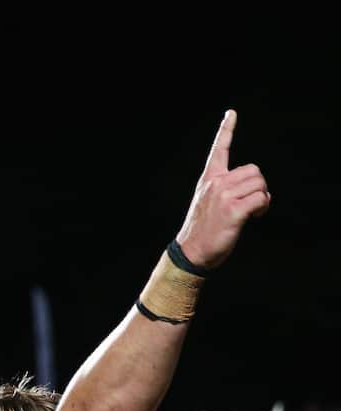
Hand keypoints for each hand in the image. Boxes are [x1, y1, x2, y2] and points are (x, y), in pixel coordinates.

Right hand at [175, 110, 270, 269]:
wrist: (192, 252)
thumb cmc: (203, 230)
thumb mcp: (208, 203)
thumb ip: (225, 189)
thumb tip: (254, 191)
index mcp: (208, 180)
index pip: (219, 149)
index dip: (226, 129)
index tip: (231, 113)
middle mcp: (216, 184)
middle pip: (254, 170)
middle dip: (259, 186)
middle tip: (252, 202)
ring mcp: (224, 197)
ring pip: (260, 184)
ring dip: (263, 197)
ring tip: (253, 210)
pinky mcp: (233, 211)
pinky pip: (261, 199)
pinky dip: (263, 207)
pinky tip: (255, 216)